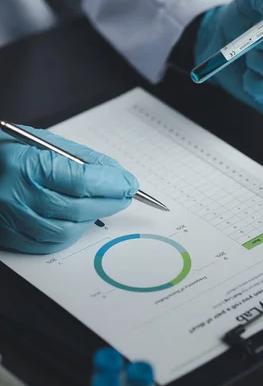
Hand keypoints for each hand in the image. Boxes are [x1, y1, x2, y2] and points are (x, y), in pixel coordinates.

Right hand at [0, 127, 137, 253]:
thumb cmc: (6, 151)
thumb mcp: (42, 141)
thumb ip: (81, 158)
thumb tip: (115, 173)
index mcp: (25, 165)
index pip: (82, 180)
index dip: (111, 184)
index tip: (128, 183)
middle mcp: (17, 196)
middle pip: (79, 208)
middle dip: (109, 202)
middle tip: (123, 194)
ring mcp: (13, 220)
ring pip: (68, 230)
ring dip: (93, 218)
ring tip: (102, 204)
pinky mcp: (10, 237)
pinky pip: (50, 243)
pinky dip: (72, 232)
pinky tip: (79, 218)